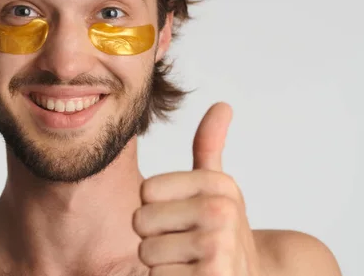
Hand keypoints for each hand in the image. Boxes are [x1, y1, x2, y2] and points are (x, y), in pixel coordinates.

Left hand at [133, 102, 261, 275]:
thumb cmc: (223, 233)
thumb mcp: (218, 188)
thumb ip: (210, 147)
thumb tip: (222, 105)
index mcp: (218, 184)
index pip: (147, 191)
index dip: (157, 209)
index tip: (183, 218)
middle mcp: (221, 211)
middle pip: (141, 221)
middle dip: (156, 238)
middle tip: (184, 245)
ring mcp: (218, 245)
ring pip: (146, 251)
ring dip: (161, 264)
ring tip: (189, 263)